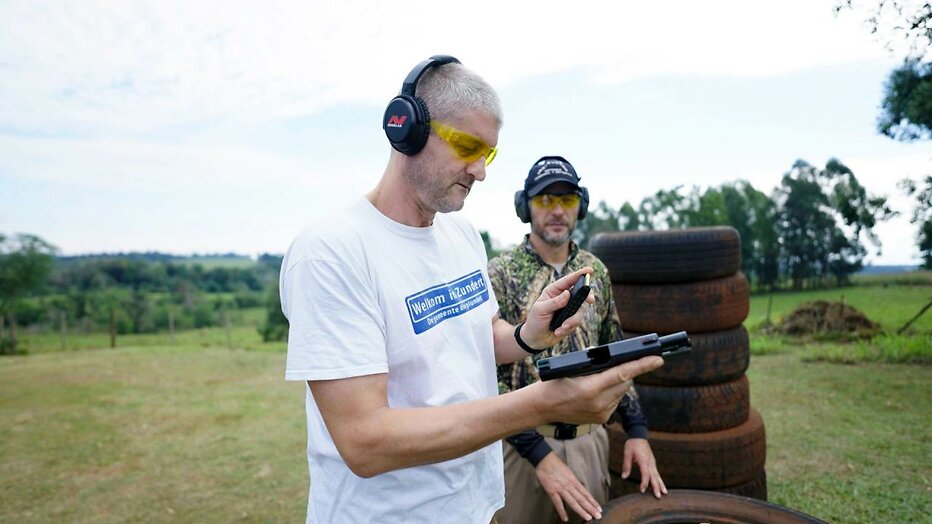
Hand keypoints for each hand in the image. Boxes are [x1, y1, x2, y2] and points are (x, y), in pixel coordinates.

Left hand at [521, 267, 594, 348]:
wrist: (536, 339)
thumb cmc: (535, 321)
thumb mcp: (540, 310)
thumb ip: (554, 302)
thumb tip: (567, 293)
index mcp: (554, 291)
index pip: (568, 280)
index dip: (580, 274)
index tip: (590, 270)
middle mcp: (563, 298)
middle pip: (581, 293)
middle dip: (587, 296)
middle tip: (590, 300)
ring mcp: (569, 309)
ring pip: (580, 310)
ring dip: (572, 320)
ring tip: (562, 327)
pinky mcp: (572, 320)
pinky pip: (577, 321)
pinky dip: (569, 327)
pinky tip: (558, 331)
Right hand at [534, 356, 663, 424]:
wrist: (543, 407)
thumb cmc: (555, 382)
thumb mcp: (571, 368)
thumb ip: (593, 363)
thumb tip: (613, 357)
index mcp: (590, 388)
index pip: (622, 374)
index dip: (642, 366)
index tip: (658, 360)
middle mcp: (598, 403)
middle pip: (625, 382)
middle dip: (624, 372)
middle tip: (616, 365)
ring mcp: (601, 413)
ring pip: (621, 392)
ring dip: (617, 384)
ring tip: (598, 382)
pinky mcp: (602, 419)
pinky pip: (615, 402)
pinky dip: (611, 394)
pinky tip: (597, 393)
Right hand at [535, 452, 602, 521]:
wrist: (545, 459)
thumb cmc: (555, 464)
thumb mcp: (568, 472)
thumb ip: (572, 481)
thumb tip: (577, 488)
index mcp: (574, 480)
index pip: (586, 493)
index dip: (593, 501)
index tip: (598, 508)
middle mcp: (569, 485)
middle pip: (582, 499)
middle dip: (590, 508)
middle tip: (597, 515)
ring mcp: (561, 489)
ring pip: (573, 502)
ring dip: (581, 510)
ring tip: (587, 518)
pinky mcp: (552, 491)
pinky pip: (558, 503)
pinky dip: (562, 511)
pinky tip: (565, 518)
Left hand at [622, 438, 666, 498]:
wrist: (639, 435)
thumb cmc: (632, 444)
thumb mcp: (627, 453)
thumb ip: (626, 466)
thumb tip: (624, 477)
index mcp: (643, 460)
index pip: (645, 473)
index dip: (644, 482)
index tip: (642, 490)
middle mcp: (650, 462)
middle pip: (654, 476)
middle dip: (656, 487)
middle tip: (658, 496)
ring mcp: (652, 462)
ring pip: (657, 475)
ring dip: (660, 484)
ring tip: (664, 493)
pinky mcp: (652, 463)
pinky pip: (656, 473)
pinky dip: (659, 480)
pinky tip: (661, 486)